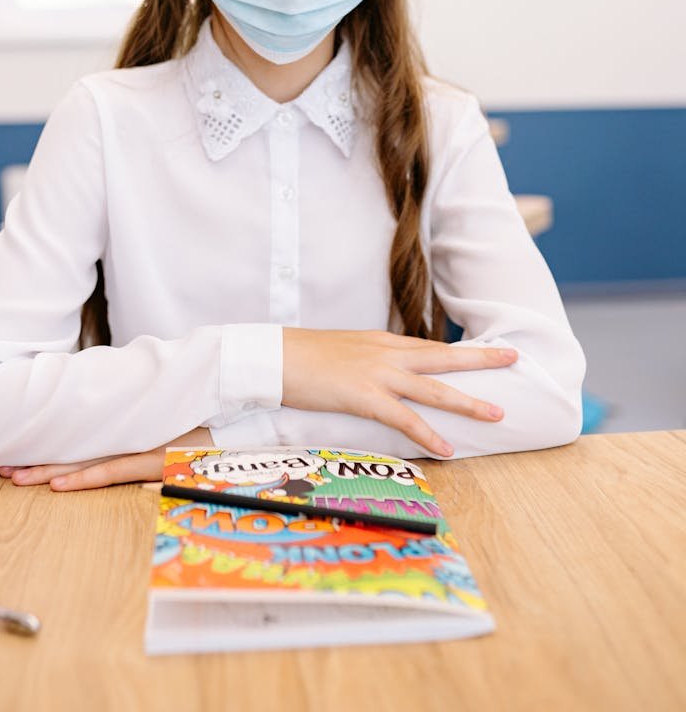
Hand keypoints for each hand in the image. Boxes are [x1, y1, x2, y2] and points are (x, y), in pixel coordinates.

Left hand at [0, 428, 211, 491]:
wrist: (238, 411)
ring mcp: (139, 446)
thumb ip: (142, 422)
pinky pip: (112, 472)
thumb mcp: (168, 419)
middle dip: (37, 460)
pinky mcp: (153, 460)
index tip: (19, 450)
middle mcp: (128, 434)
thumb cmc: (208, 418)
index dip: (49, 446)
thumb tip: (117, 425)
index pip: (80, 438)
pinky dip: (84, 479)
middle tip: (2, 467)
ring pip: (85, 461)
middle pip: (74, 449)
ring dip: (48, 471)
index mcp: (129, 425)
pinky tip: (58, 486)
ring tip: (15, 478)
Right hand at [282, 328, 518, 456]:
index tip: (488, 351)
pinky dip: (428, 434)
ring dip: (467, 402)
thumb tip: (380, 375)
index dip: (460, 351)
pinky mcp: (363, 396)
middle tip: (514, 358)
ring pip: (433, 388)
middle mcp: (386, 353)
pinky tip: (447, 447)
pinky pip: (404, 419)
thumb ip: (367, 361)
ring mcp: (377, 374)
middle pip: (443, 356)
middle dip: (481, 359)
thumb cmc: (302, 357)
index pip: (429, 346)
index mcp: (382, 342)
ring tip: (497, 414)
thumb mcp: (343, 351)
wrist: (274, 356)